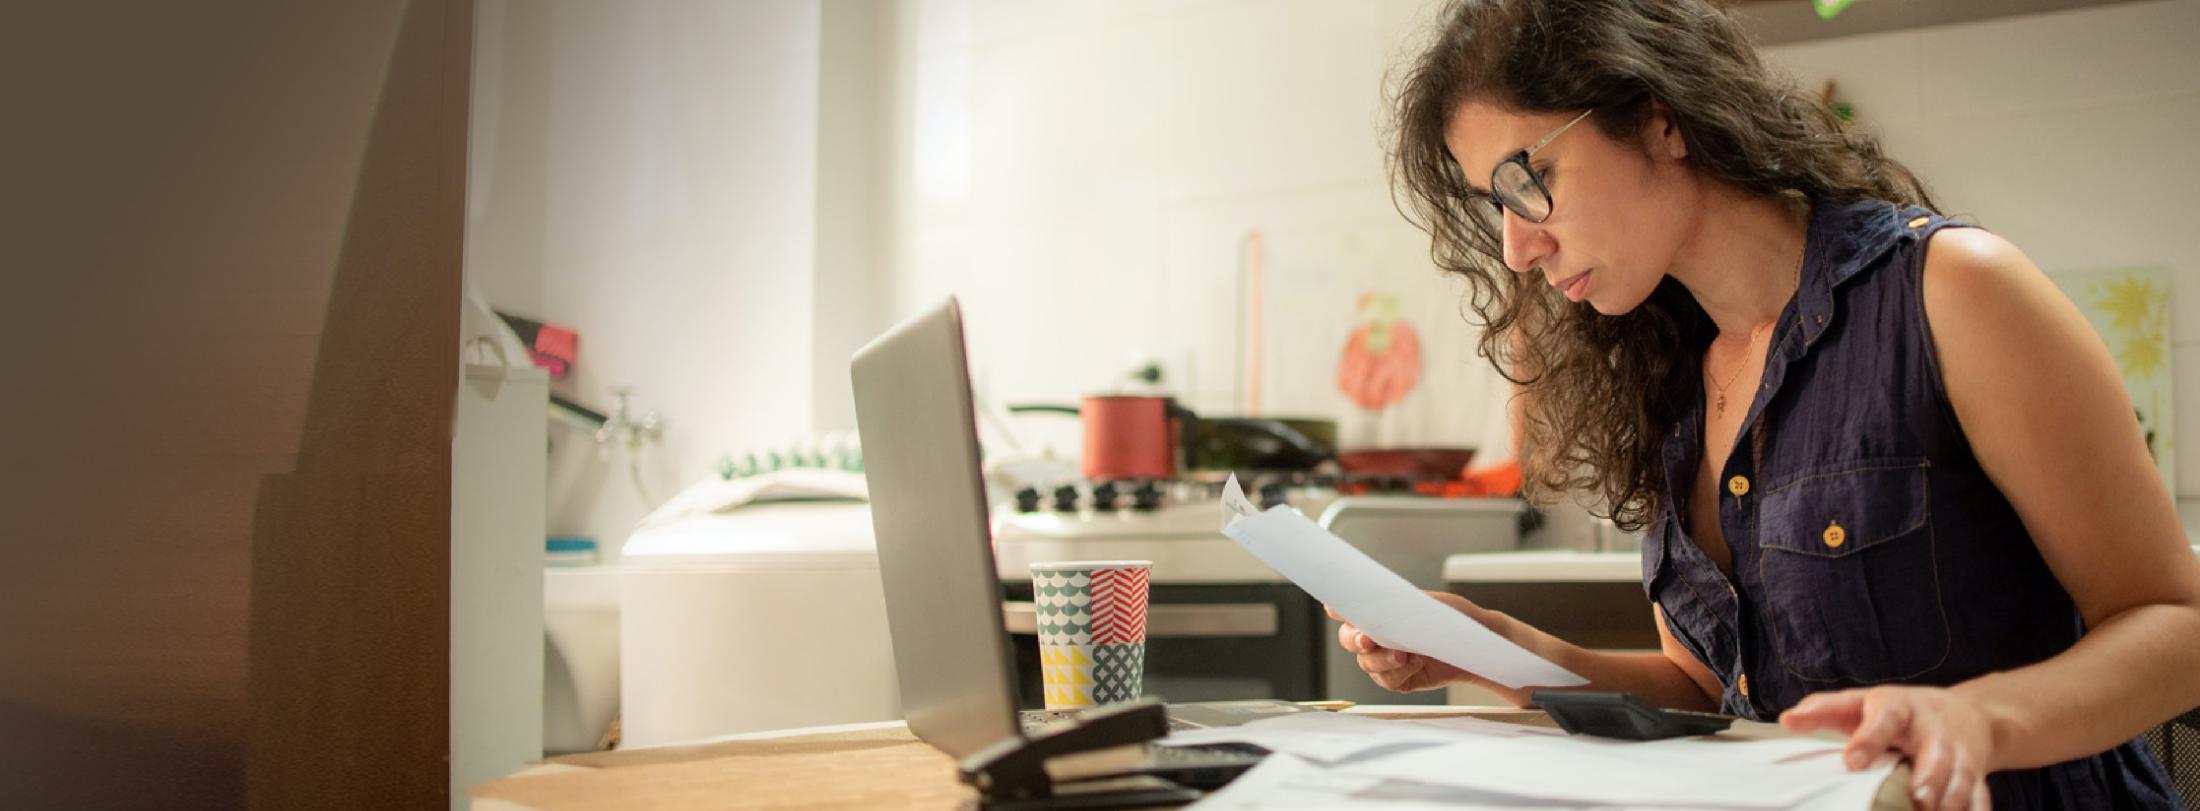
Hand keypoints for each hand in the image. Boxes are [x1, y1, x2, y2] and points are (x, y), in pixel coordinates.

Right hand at [1325, 591, 1502, 693]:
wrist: (1476, 645)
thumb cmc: (1452, 618)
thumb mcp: (1425, 604)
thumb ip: (1395, 606)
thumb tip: (1372, 603)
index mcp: (1377, 611)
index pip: (1347, 608)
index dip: (1337, 609)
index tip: (1335, 609)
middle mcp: (1376, 635)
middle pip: (1349, 639)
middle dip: (1355, 640)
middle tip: (1368, 640)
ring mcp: (1384, 659)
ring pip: (1367, 663)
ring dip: (1384, 659)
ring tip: (1405, 654)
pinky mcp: (1398, 680)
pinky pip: (1387, 681)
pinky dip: (1400, 673)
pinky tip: (1416, 663)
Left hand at [1779, 686, 1998, 810]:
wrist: (1963, 714)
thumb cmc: (1897, 712)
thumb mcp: (1861, 703)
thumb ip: (1824, 711)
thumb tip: (1786, 720)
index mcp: (1898, 708)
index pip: (1884, 720)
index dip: (1868, 739)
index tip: (1852, 761)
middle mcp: (1933, 731)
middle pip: (1935, 754)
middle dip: (1928, 777)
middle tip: (1916, 798)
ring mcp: (1959, 753)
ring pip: (1962, 779)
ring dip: (1952, 801)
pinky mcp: (1977, 774)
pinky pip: (1981, 796)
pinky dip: (1975, 810)